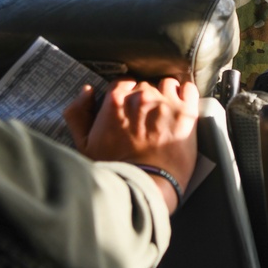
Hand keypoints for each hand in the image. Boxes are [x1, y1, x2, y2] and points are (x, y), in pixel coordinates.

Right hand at [64, 77, 199, 212]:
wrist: (147, 184)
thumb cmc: (116, 167)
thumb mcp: (84, 144)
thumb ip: (78, 114)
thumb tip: (87, 91)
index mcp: (116, 99)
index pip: (123, 83)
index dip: (127, 95)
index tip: (130, 108)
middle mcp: (141, 95)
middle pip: (145, 86)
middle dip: (145, 98)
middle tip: (147, 117)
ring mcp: (165, 101)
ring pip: (167, 84)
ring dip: (166, 94)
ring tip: (166, 112)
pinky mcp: (186, 111)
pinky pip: (189, 89)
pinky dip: (186, 93)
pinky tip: (183, 105)